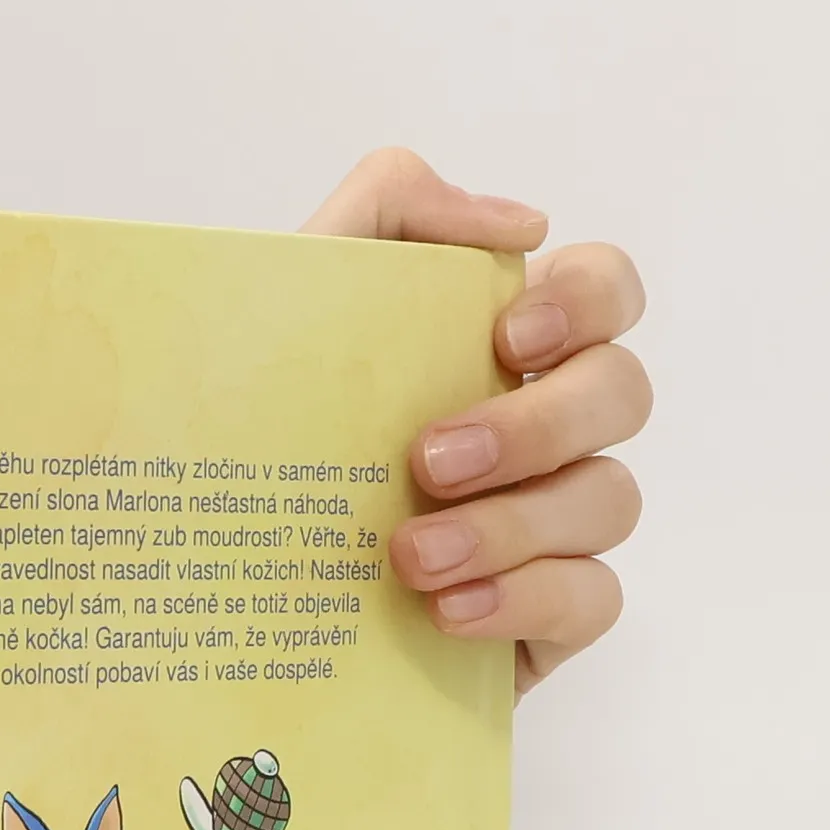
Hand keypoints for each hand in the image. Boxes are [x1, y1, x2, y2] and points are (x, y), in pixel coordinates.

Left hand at [303, 150, 650, 695]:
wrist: (208, 588)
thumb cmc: (259, 436)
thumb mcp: (291, 304)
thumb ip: (386, 210)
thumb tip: (523, 224)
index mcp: (498, 352)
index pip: (605, 290)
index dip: (586, 302)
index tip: (505, 339)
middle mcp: (544, 432)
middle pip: (620, 394)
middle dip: (536, 425)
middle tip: (428, 463)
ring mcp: (552, 528)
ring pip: (609, 501)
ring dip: (512, 526)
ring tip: (409, 559)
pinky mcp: (542, 619)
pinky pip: (592, 600)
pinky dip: (526, 600)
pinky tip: (448, 611)